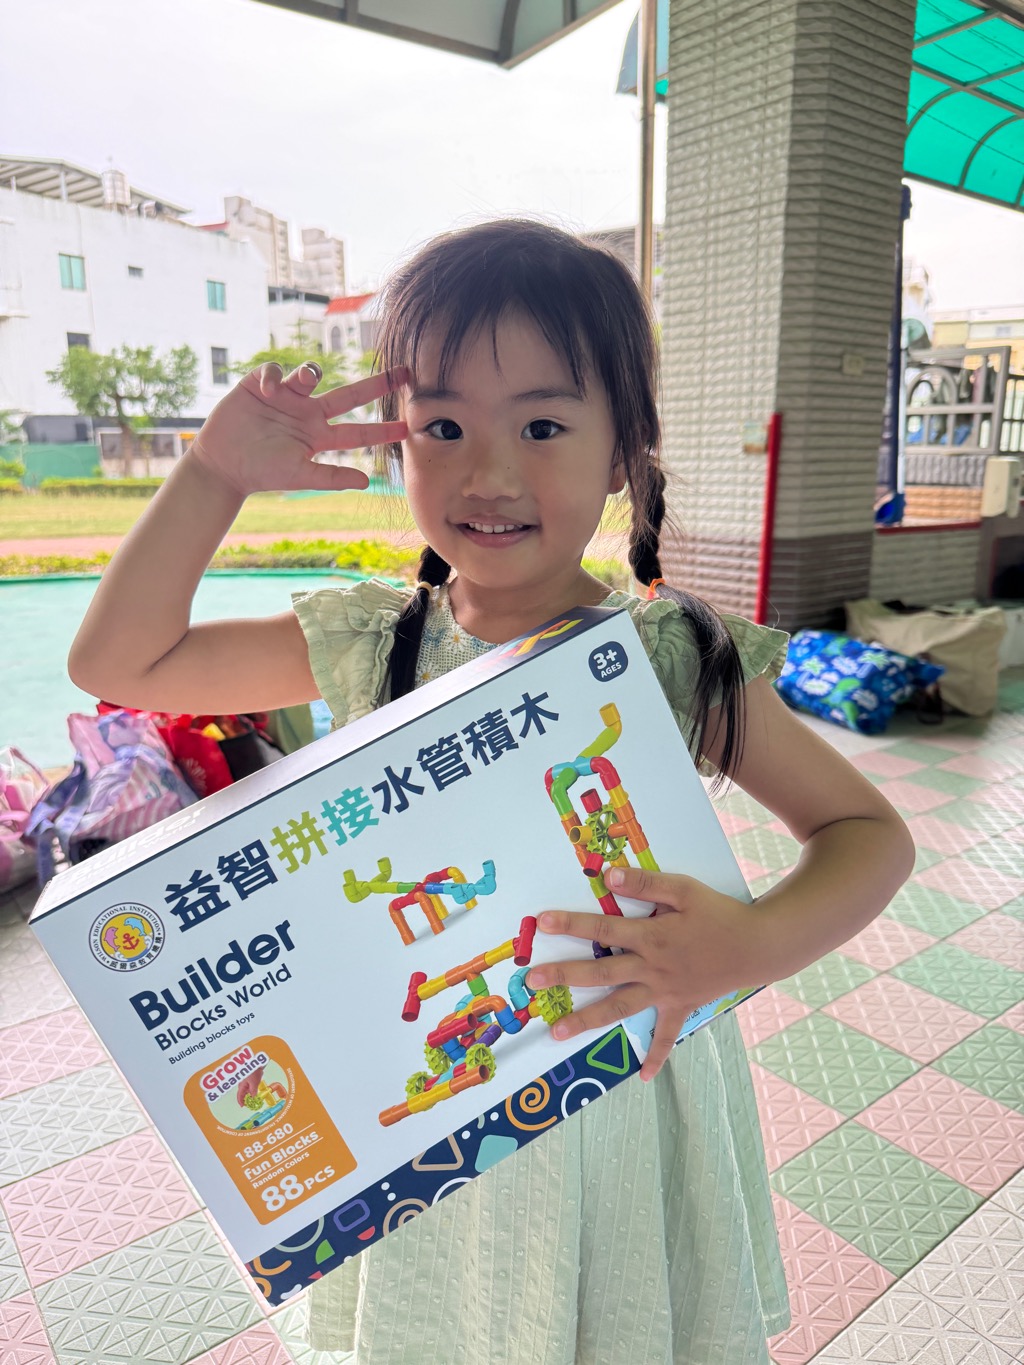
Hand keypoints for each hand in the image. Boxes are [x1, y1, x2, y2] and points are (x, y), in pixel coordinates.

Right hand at [190, 362, 408, 496]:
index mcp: (319, 435)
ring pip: (310, 374)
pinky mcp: (260, 384)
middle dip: (376, 384)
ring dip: (310, 374)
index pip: (357, 432)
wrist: (222, 464)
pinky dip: (273, 377)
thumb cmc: (261, 472)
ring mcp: (286, 397)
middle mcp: (308, 413)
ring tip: (302, 382)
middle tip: (404, 373)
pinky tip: (266, 391)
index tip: (408, 427)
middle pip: (350, 395)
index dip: (381, 430)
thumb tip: (366, 482)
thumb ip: (330, 476)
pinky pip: (274, 371)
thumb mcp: (298, 475)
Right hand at [236, 1067, 264, 1106]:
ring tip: (254, 1097)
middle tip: (250, 1103)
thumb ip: (253, 1091)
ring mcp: (246, 1081)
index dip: (240, 1102)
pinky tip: (256, 1089)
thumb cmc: (253, 1071)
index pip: (239, 1096)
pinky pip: (250, 1086)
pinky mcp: (250, 1078)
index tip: (243, 1106)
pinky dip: (253, 1089)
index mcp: (241, 1086)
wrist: (256, 1062)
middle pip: (243, 1094)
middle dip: (246, 1099)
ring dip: (250, 1094)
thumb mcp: (254, 1083)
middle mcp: (242, 1084)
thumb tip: (253, 1097)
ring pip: (247, 1090)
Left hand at [528, 866, 767, 1080]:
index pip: (603, 927)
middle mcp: (651, 968)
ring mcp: (664, 992)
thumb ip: (646, 883)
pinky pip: (667, 1035)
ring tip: (557, 1033)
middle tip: (532, 982)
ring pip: (619, 1007)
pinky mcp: (680, 1006)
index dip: (572, 923)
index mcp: (650, 936)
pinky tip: (643, 1076)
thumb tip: (609, 874)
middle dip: (565, 975)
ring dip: (587, 1020)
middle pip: (601, 972)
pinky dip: (657, 1056)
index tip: (542, 922)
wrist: (758, 946)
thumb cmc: (719, 914)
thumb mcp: (684, 889)